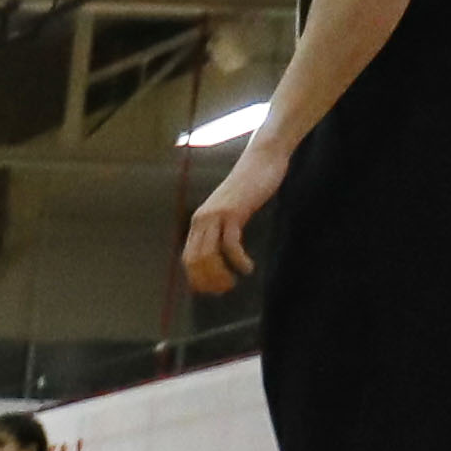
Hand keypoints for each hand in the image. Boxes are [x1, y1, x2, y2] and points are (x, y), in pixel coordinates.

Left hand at [181, 132, 285, 295]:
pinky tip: (247, 268)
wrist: (262, 160)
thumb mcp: (230, 210)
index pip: (189, 258)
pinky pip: (230, 244)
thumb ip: (222, 228)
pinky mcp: (233, 212)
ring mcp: (216, 215)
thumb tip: (221, 251)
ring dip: (220, 274)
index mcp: (199, 221)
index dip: (197, 279)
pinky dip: (237, 260)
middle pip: (195, 260)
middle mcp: (202, 219)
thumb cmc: (249, 187)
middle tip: (225, 289)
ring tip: (233, 282)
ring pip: (208, 255)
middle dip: (208, 280)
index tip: (212, 290)